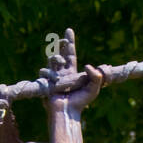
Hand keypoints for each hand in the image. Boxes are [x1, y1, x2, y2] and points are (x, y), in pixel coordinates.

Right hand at [42, 28, 102, 142]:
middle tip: (62, 36)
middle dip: (61, 44)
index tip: (69, 30)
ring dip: (56, 58)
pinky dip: (49, 71)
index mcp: (73, 73)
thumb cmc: (81, 102)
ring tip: (60, 62)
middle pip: (61, 53)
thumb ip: (96, 77)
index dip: (70, 43)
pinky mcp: (47, 80)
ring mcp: (53, 76)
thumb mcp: (93, 89)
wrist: (67, 111)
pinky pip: (45, 70)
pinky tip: (52, 77)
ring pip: (52, 60)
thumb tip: (88, 65)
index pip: (71, 54)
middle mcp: (62, 72)